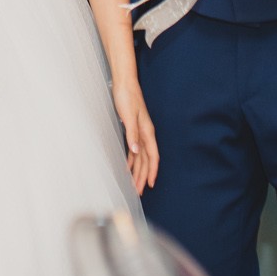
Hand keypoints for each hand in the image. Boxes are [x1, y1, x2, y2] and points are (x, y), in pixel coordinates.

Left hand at [111, 77, 159, 194]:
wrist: (124, 83)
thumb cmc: (127, 97)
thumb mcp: (129, 116)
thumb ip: (132, 134)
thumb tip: (136, 152)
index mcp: (147, 132)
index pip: (152, 156)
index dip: (152, 171)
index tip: (151, 184)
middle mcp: (145, 134)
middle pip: (147, 160)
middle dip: (144, 176)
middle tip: (139, 192)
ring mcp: (139, 132)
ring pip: (140, 157)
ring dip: (138, 171)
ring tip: (134, 184)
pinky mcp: (133, 130)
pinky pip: (134, 150)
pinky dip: (132, 161)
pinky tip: (128, 167)